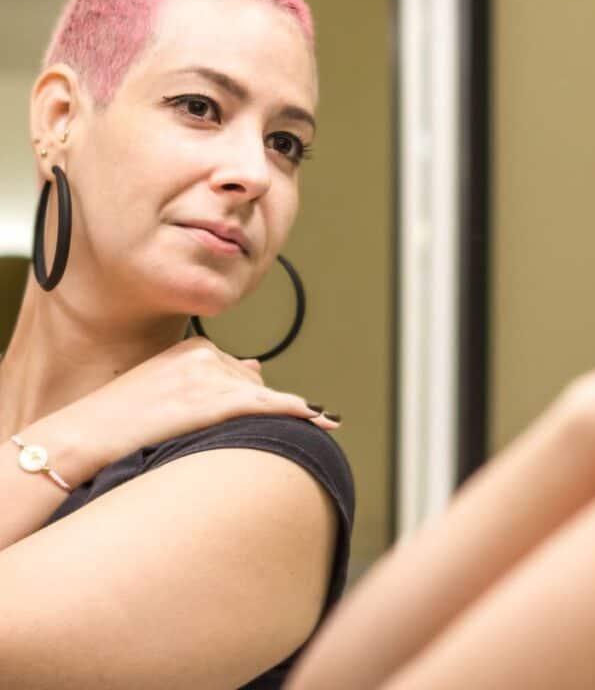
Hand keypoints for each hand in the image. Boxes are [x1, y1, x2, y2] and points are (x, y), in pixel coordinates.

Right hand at [47, 337, 339, 479]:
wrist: (80, 438)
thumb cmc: (114, 422)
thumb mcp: (162, 387)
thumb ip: (207, 376)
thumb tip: (257, 367)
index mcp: (192, 348)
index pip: (236, 372)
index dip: (239, 399)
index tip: (246, 413)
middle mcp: (206, 354)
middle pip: (251, 385)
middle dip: (249, 410)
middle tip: (221, 431)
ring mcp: (212, 376)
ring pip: (259, 399)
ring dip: (268, 418)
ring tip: (279, 429)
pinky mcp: (216, 400)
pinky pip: (268, 405)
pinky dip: (298, 411)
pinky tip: (322, 419)